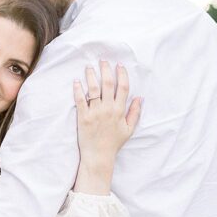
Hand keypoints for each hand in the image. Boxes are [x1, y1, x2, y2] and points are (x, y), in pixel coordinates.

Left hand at [72, 61, 141, 192]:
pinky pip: (80, 100)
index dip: (122, 75)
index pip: (123, 88)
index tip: (119, 65)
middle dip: (106, 70)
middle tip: (103, 60)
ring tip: (89, 67)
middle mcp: (108, 109)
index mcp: (120, 111)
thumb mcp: (129, 128)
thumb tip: (139, 97)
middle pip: (107, 84)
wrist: (98, 155)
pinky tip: (76, 81)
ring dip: (91, 76)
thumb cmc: (114, 142)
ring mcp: (94, 112)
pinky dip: (78, 89)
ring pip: (93, 89)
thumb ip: (135, 112)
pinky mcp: (82, 117)